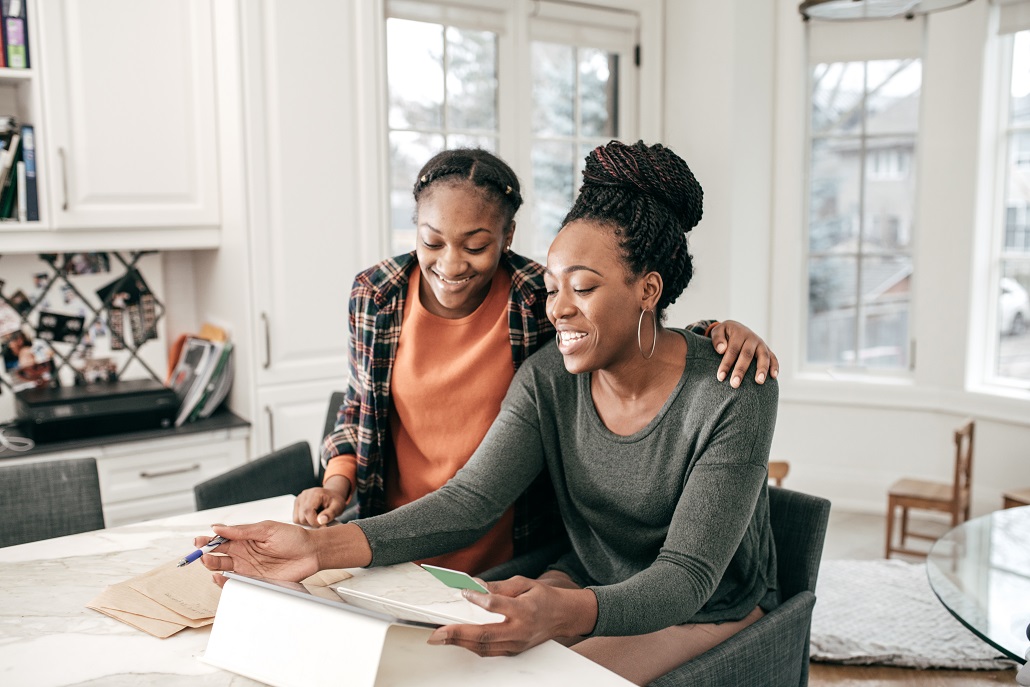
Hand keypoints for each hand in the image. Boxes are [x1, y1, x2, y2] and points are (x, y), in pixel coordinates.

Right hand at [196, 521, 320, 586]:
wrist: (312, 552)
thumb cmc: (293, 537)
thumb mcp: (267, 529)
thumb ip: (242, 530)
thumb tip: (217, 527)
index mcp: (245, 538)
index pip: (221, 539)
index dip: (208, 541)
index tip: (198, 541)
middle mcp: (244, 553)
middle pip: (219, 555)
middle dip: (207, 554)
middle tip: (202, 554)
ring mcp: (249, 567)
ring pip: (224, 569)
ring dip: (213, 566)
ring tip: (208, 561)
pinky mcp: (256, 580)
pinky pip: (237, 582)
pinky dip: (225, 581)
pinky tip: (220, 576)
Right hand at [293, 477, 350, 526]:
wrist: (332, 495)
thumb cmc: (336, 501)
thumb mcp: (338, 507)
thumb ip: (330, 514)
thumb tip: (321, 521)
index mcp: (314, 493)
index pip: (307, 511)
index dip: (314, 522)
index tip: (324, 524)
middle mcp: (304, 495)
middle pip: (301, 517)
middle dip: (312, 523)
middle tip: (322, 520)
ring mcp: (299, 499)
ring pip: (297, 519)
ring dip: (307, 523)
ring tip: (317, 517)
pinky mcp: (296, 504)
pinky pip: (296, 518)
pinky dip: (304, 521)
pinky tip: (313, 516)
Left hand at [426, 576, 596, 656]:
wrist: (564, 616)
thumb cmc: (544, 597)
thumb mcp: (525, 583)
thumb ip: (499, 587)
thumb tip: (476, 586)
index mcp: (524, 610)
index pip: (496, 605)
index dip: (478, 599)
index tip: (463, 592)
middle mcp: (520, 630)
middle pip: (484, 635)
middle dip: (457, 634)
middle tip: (437, 632)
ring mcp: (516, 644)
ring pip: (483, 647)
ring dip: (459, 643)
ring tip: (440, 638)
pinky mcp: (514, 651)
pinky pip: (488, 651)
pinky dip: (470, 646)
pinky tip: (458, 640)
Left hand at [708, 320, 778, 387]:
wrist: (737, 328)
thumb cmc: (724, 334)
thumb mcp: (717, 331)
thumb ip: (717, 339)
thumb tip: (721, 350)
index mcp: (739, 333)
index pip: (732, 350)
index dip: (726, 364)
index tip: (720, 377)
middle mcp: (752, 338)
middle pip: (747, 355)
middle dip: (741, 370)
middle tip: (734, 384)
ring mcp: (761, 344)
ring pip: (763, 356)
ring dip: (762, 369)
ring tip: (759, 382)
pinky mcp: (767, 350)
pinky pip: (773, 358)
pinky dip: (775, 366)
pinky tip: (774, 377)